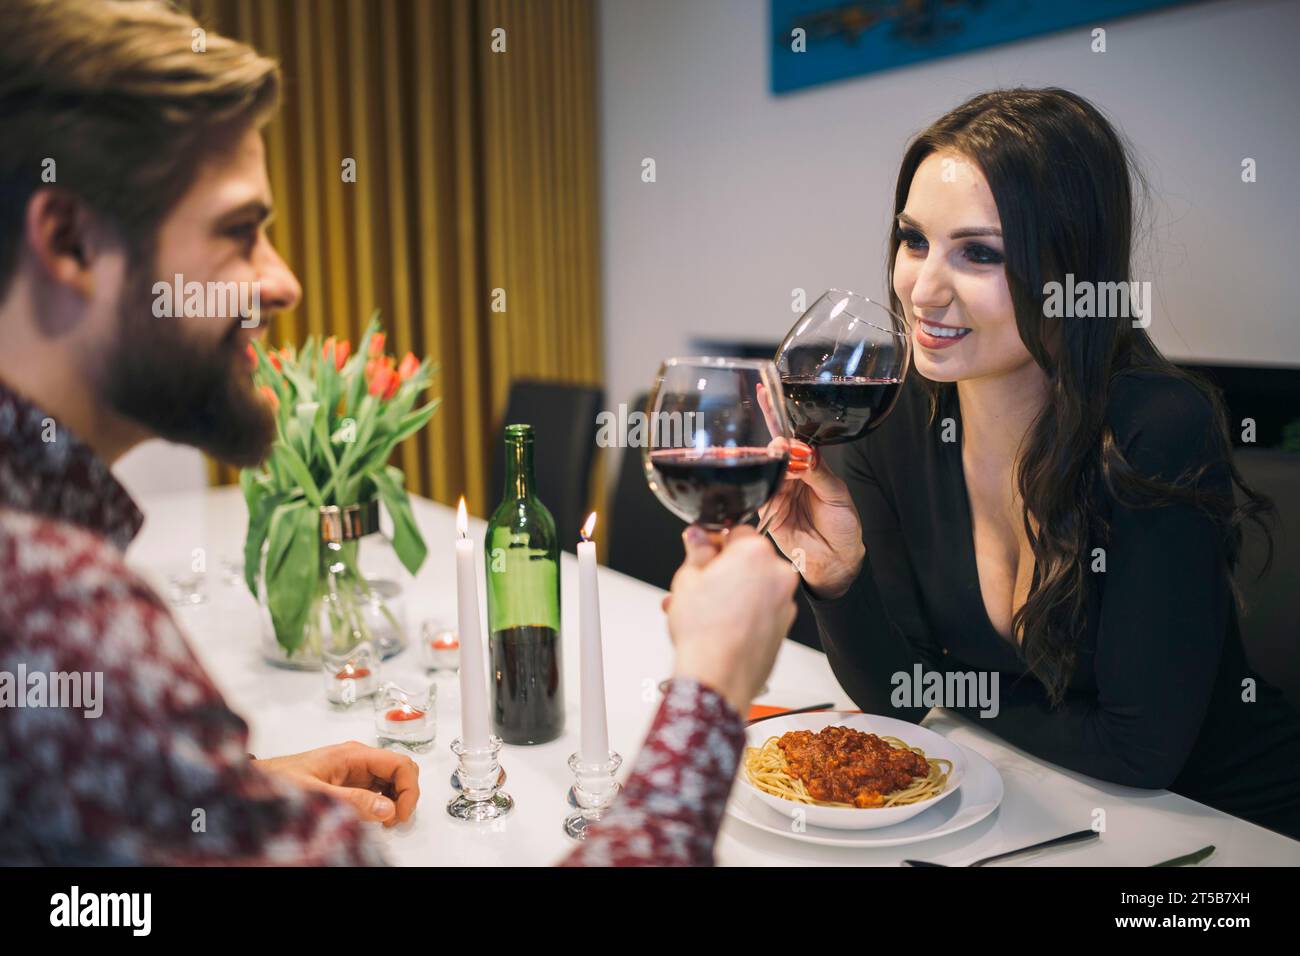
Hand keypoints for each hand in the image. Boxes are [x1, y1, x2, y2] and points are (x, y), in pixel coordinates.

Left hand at [254, 741, 418, 826]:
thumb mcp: (317, 793)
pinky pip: (378, 790)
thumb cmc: (280, 780)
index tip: (402, 814)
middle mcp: (359, 759)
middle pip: (400, 770)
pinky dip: (384, 805)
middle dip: (405, 795)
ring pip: (392, 781)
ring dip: (396, 801)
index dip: (409, 789)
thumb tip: (387, 808)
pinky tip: (374, 818)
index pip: (400, 764)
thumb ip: (353, 800)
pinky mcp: (350, 782)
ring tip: (385, 822)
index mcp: (354, 754)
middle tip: (395, 820)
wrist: (260, 782)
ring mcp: (356, 770)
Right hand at [666, 525, 798, 715]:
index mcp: (755, 553)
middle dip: (722, 570)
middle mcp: (778, 574)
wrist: (718, 678)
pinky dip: (743, 613)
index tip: (701, 552)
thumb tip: (698, 538)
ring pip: (754, 586)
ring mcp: (784, 602)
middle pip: (747, 560)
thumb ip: (696, 551)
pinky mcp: (783, 627)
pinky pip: (761, 609)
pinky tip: (718, 625)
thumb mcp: (688, 579)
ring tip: (700, 610)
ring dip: (730, 592)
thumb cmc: (705, 632)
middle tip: (697, 585)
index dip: (713, 542)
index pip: (735, 530)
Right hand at [759, 439, 864, 598]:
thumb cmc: (842, 527)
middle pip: (778, 458)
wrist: (835, 558)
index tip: (788, 439)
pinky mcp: (768, 512)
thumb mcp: (837, 494)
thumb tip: (805, 452)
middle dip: (777, 451)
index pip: (797, 448)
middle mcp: (792, 480)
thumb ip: (819, 472)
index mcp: (810, 470)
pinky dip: (764, 489)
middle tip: (781, 448)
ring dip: (770, 467)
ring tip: (779, 465)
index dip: (790, 441)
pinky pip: (760, 496)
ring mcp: (779, 495)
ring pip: (767, 474)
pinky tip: (772, 485)